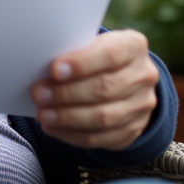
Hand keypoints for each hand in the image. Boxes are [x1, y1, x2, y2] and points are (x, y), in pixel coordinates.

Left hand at [32, 29, 158, 150]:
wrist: (125, 80)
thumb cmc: (98, 58)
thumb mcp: (92, 45)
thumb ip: (75, 53)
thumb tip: (42, 68)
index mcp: (134, 46)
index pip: (111, 54)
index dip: (82, 64)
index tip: (54, 70)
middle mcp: (144, 75)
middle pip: (105, 88)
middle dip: (67, 93)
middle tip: (40, 94)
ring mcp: (142, 106)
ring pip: (103, 117)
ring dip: (68, 117)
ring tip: (43, 114)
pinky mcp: (133, 131)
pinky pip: (100, 138)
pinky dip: (72, 134)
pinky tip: (53, 128)